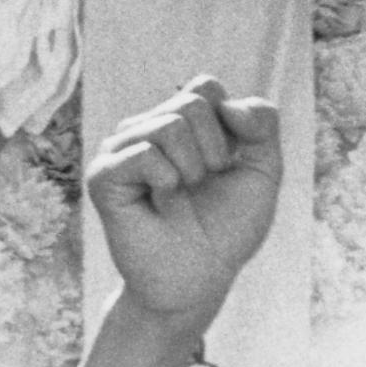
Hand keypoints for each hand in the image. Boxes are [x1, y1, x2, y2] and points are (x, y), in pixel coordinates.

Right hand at [86, 77, 280, 327]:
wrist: (199, 279)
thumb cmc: (227, 228)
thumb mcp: (263, 171)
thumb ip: (262, 124)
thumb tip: (227, 103)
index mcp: (179, 123)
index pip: (204, 87)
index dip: (231, 123)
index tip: (228, 163)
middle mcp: (145, 129)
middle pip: (191, 101)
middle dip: (215, 148)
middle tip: (203, 184)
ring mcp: (120, 150)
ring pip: (170, 125)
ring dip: (192, 168)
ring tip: (180, 195)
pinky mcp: (103, 176)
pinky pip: (144, 153)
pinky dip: (166, 179)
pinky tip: (160, 201)